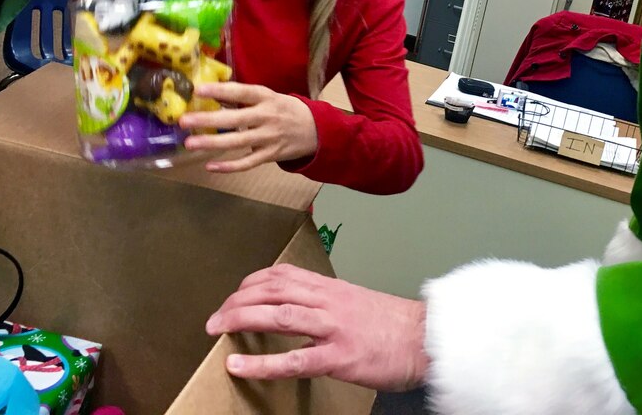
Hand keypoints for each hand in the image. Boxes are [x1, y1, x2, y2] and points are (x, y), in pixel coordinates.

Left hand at [179, 82, 318, 171]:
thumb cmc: (286, 110)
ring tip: (190, 143)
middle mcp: (267, 117)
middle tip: (184, 120)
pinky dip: (229, 166)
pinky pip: (247, 162)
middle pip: (235, 119)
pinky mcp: (270, 155)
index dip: (221, 91)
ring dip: (212, 144)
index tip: (199, 90)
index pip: (242, 92)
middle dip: (208, 120)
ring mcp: (269, 138)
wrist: (316, 130)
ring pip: (238, 142)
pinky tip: (210, 166)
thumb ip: (245, 98)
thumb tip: (213, 95)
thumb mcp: (270, 98)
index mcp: (267, 98)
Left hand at [206, 264, 428, 390]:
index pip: (283, 274)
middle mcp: (328, 301)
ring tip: (217, 329)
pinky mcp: (340, 356)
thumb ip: (328, 302)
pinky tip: (239, 366)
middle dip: (238, 300)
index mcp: (332, 288)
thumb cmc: (394, 325)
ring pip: (279, 315)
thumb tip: (300, 307)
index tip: (235, 294)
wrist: (426, 338)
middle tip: (215, 317)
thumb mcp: (357, 302)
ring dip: (242, 319)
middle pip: (274, 290)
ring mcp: (333, 328)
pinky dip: (262, 363)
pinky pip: (294, 359)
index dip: (252, 282)